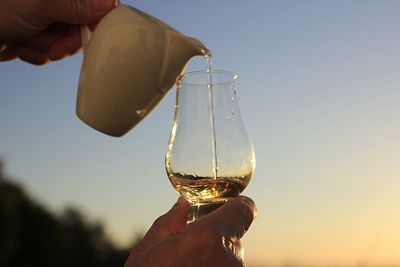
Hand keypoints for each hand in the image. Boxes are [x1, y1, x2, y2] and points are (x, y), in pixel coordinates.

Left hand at [0, 0, 114, 64]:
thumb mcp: (37, 6)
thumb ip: (75, 5)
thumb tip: (109, 4)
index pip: (95, 4)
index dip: (95, 22)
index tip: (88, 37)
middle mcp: (55, 2)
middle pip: (82, 25)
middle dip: (64, 41)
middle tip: (50, 46)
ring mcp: (45, 16)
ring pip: (65, 40)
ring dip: (45, 48)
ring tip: (23, 41)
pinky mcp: (37, 31)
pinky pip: (50, 48)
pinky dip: (35, 52)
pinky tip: (18, 46)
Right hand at [124, 196, 257, 266]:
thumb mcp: (148, 251)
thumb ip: (171, 221)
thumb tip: (183, 204)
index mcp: (208, 238)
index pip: (244, 210)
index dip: (237, 205)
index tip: (226, 206)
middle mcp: (229, 259)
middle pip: (233, 235)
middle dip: (216, 235)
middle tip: (191, 244)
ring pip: (230, 258)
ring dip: (215, 257)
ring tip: (188, 266)